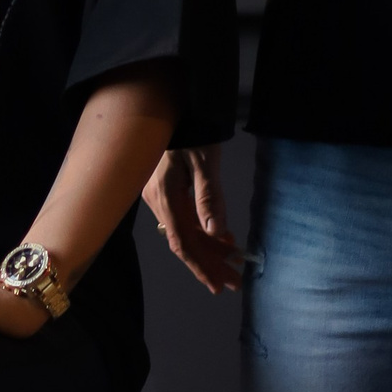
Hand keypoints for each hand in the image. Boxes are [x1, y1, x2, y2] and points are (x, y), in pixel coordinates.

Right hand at [144, 144, 242, 292]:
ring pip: (184, 232)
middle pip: (184, 242)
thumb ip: (209, 198)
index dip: (200, 267)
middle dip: (209, 263)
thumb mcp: (205, 162)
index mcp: (165, 196)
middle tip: (234, 281)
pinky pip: (183, 218)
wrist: (173, 106)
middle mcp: (158, 201)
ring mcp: (159, 196)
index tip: (219, 285)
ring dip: (208, 249)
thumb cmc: (193, 131)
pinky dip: (202, 231)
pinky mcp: (165, 190)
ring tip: (232, 262)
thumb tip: (216, 234)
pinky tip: (220, 238)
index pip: (182, 243)